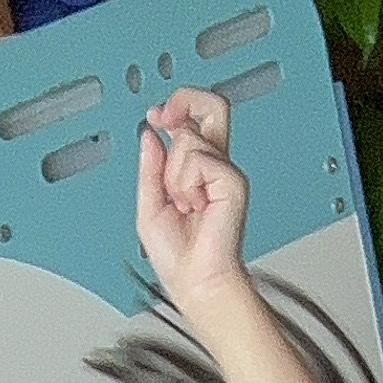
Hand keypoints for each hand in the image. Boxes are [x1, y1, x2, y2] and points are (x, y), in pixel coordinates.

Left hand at [135, 90, 247, 313]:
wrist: (195, 282)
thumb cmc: (178, 257)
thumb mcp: (149, 205)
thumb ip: (149, 167)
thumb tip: (150, 134)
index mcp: (198, 169)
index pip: (195, 118)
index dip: (176, 105)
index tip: (155, 116)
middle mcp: (214, 165)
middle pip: (212, 104)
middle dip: (184, 100)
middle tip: (163, 118)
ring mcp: (225, 173)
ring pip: (190, 137)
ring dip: (173, 172)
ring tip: (182, 202)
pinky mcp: (233, 183)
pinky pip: (199, 161)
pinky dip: (185, 183)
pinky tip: (194, 206)